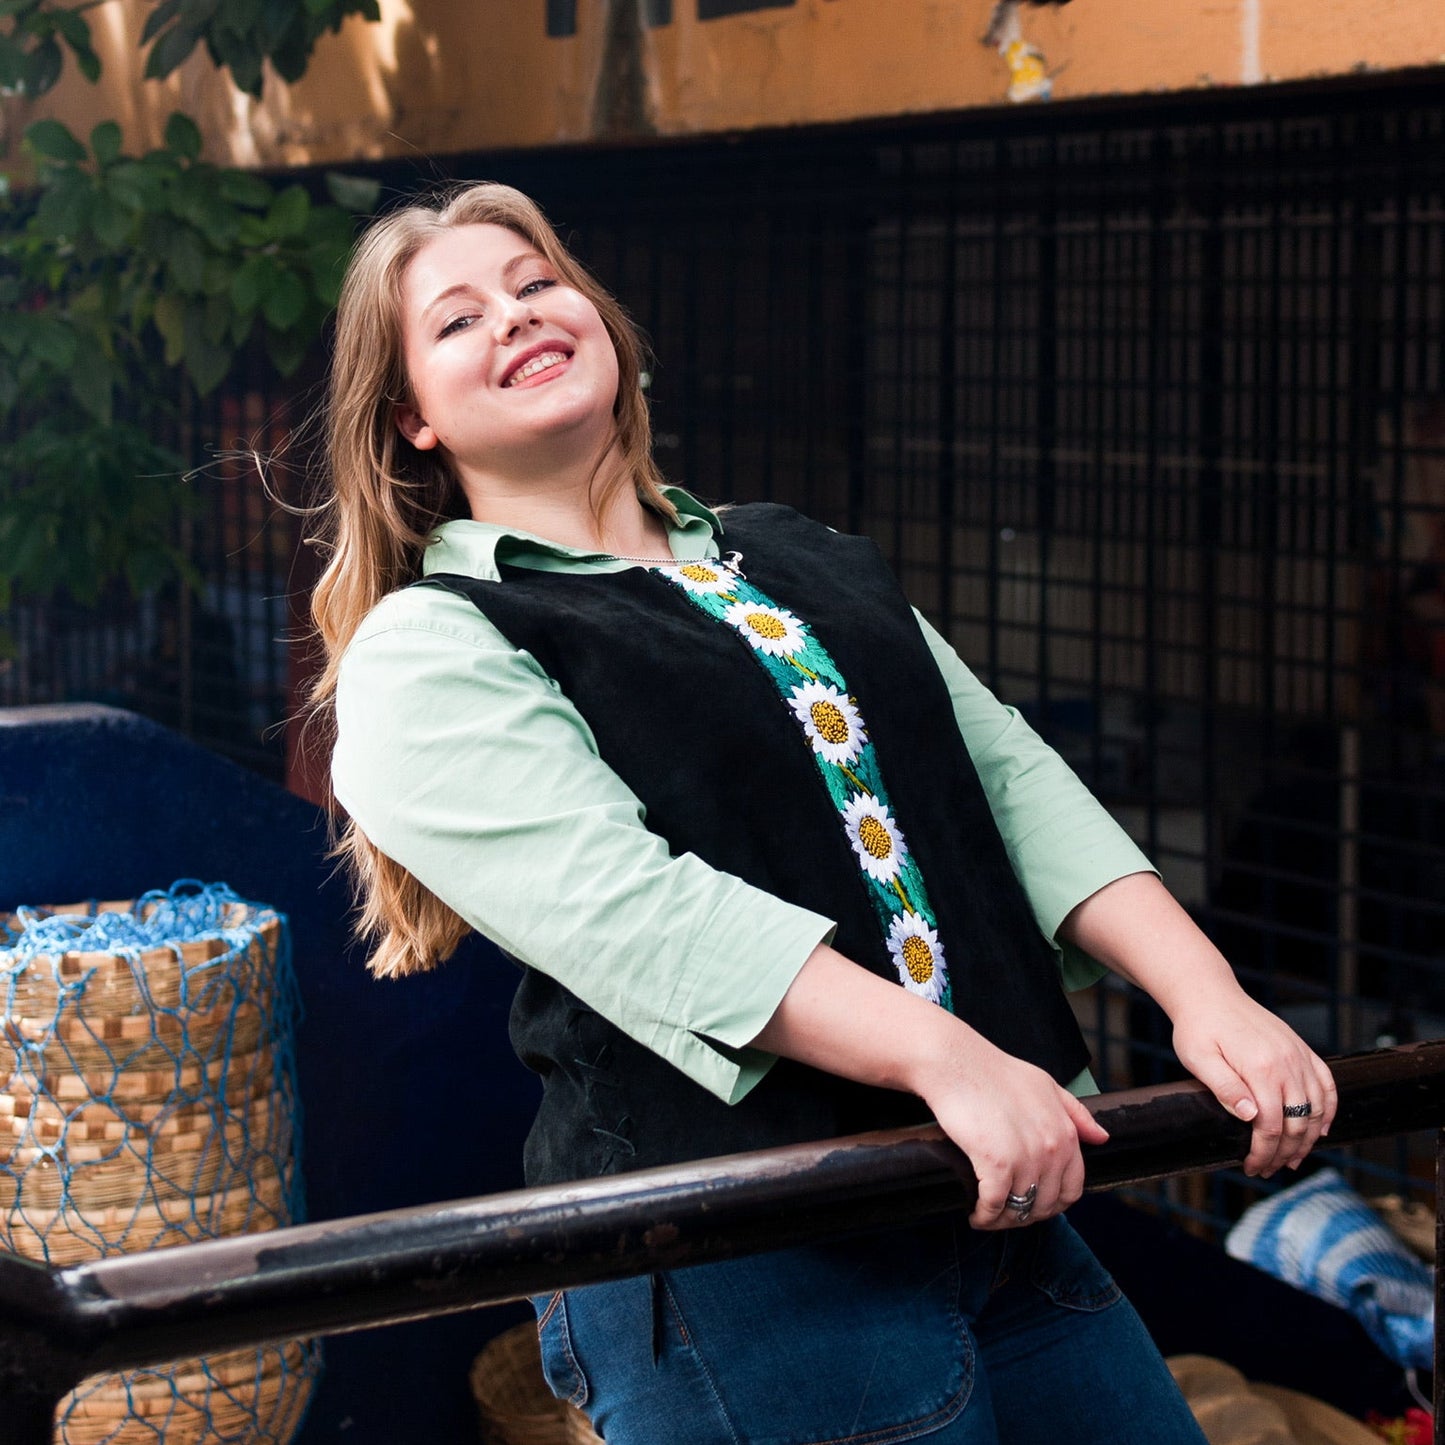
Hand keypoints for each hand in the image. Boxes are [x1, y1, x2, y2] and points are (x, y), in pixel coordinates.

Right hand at [920, 1039, 1109, 1229]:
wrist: (957, 1062)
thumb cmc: (996, 1072)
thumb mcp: (1046, 1085)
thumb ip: (1076, 1113)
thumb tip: (1102, 1137)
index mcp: (1065, 1133)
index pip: (1072, 1189)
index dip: (1053, 1204)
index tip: (1033, 1204)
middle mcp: (1051, 1149)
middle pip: (1046, 1205)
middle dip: (1027, 1215)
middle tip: (1006, 1213)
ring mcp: (1025, 1157)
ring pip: (1020, 1210)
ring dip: (1003, 1220)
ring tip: (987, 1215)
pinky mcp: (996, 1163)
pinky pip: (994, 1205)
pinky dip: (984, 1216)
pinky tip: (975, 1215)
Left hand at [1172, 992, 1336, 1176]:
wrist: (1209, 993)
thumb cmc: (1198, 1026)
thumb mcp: (1198, 1058)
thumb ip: (1224, 1087)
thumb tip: (1250, 1116)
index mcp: (1260, 1067)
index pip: (1271, 1125)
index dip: (1263, 1152)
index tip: (1251, 1166)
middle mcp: (1287, 1062)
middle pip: (1297, 1122)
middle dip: (1284, 1152)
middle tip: (1267, 1168)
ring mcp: (1298, 1054)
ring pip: (1317, 1108)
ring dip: (1308, 1139)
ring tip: (1291, 1158)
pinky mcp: (1301, 1048)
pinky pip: (1326, 1084)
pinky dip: (1329, 1110)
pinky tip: (1321, 1129)